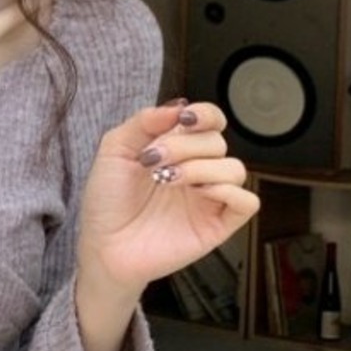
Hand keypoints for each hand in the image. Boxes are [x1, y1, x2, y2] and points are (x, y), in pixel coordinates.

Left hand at [75, 99, 259, 293]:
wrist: (104, 244)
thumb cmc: (107, 200)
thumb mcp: (115, 149)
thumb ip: (144, 122)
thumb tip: (177, 107)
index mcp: (177, 148)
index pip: (210, 121)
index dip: (205, 115)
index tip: (183, 120)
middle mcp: (197, 169)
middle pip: (217, 142)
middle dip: (184, 146)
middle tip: (153, 160)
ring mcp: (209, 197)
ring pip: (235, 168)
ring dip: (201, 168)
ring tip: (167, 179)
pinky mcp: (218, 224)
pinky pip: (247, 201)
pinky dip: (228, 191)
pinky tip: (198, 193)